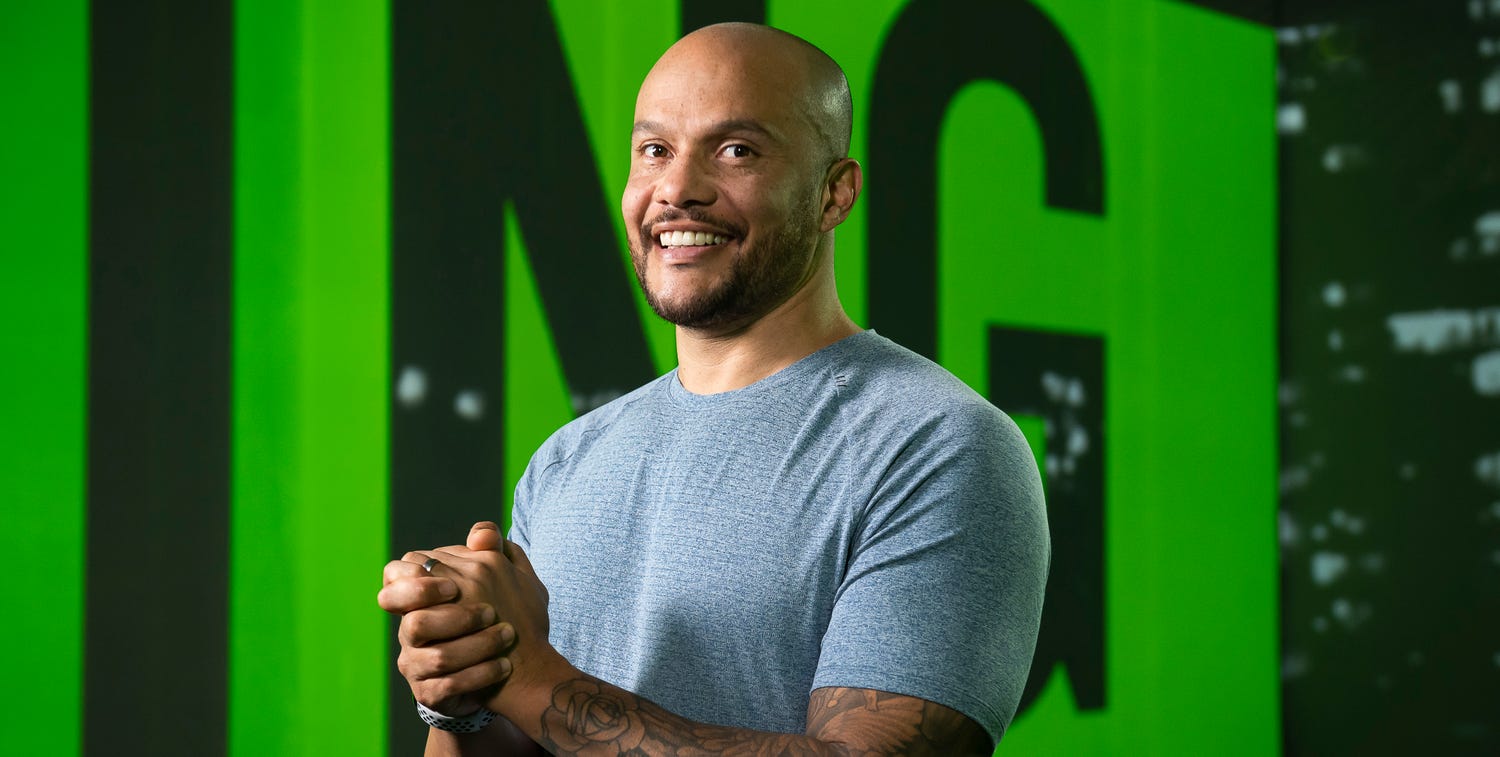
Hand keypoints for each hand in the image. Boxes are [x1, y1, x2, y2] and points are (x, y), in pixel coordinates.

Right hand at [378, 523, 518, 714]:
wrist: (505, 669)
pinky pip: (446, 686)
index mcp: (421, 597)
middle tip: (490, 612)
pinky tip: (504, 667)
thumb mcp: (500, 581)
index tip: (454, 588)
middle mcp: (410, 630)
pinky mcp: (429, 692)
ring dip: (477, 646)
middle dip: (455, 617)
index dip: (417, 584)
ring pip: (436, 657)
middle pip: (414, 622)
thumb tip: (480, 533)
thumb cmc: (498, 617)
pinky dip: (480, 675)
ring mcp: (416, 663)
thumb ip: (491, 551)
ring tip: (506, 636)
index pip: (394, 579)